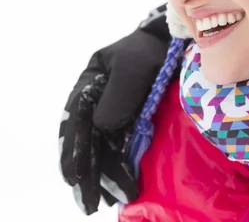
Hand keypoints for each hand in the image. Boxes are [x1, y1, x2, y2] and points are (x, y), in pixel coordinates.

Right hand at [59, 5, 170, 214]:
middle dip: (88, 171)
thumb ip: (116, 96)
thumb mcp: (131, 68)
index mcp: (89, 84)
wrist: (176, 45)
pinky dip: (118, 166)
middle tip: (89, 202)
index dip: (72, 151)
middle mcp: (97, 101)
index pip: (75, 121)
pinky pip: (120, 146)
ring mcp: (114, 112)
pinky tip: (119, 186)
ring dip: (103, 175)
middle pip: (88, 140)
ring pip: (103, 147)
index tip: (73, 178)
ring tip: (104, 200)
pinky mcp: (132, 120)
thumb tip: (103, 127)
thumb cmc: (150, 52)